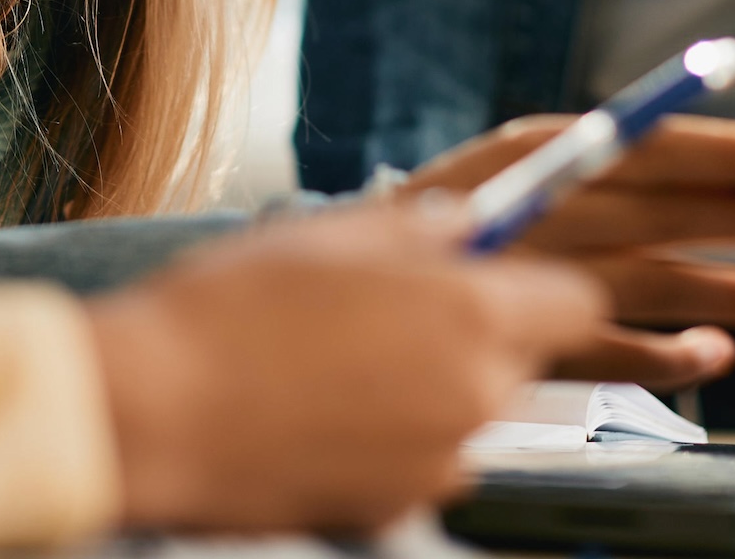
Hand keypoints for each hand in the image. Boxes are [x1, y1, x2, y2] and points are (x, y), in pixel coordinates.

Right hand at [85, 198, 605, 533]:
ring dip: (425, 386)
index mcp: (468, 315)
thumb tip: (465, 225)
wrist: (155, 411)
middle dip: (473, 333)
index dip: (544, 284)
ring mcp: (439, 465)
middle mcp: (473, 398)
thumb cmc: (231, 308)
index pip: (578, 302)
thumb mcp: (327, 233)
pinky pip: (419, 459)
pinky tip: (314, 409)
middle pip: (519, 360)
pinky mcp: (397, 510)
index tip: (502, 273)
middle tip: (387, 309)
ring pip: (467, 412)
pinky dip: (386, 437)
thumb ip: (417, 226)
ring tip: (332, 359)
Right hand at [403, 115, 734, 388]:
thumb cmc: (399, 236)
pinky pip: (612, 359)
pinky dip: (667, 359)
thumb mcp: (473, 179)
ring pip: (651, 286)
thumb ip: (554, 171)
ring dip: (729, 292)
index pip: (639, 146)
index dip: (721, 152)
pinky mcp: (516, 355)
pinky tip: (715, 352)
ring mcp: (525, 290)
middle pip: (660, 214)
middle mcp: (528, 216)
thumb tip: (668, 153)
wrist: (313, 296)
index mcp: (517, 156)